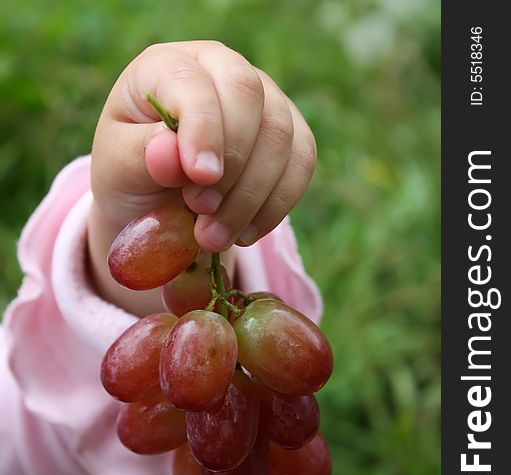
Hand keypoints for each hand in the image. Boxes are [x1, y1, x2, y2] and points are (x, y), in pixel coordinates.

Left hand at [89, 41, 315, 314]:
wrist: (158, 199)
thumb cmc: (133, 172)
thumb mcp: (119, 167)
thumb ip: (141, 155)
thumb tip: (171, 152)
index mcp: (168, 66)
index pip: (195, 81)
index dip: (203, 128)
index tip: (199, 176)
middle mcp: (221, 70)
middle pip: (249, 96)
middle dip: (231, 164)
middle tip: (201, 213)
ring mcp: (262, 99)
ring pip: (281, 135)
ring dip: (251, 197)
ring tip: (213, 237)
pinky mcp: (289, 135)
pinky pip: (302, 164)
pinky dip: (277, 205)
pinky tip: (245, 234)